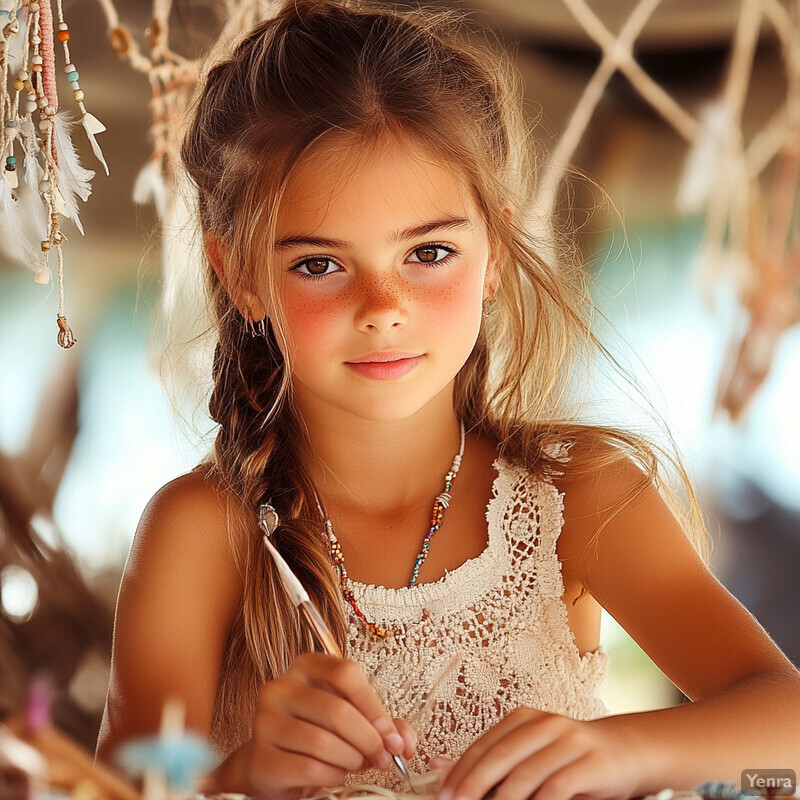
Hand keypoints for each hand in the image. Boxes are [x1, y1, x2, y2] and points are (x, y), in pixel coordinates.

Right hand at [224, 653, 416, 799]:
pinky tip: (335, 774)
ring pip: (323, 742)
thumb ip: (381, 724)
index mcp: (305, 666)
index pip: (345, 673)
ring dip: (352, 760)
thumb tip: (405, 740)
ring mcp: (265, 722)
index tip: (391, 734)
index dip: (374, 706)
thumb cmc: (315, 734)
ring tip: (357, 764)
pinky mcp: (261, 757)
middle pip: (337, 710)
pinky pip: (309, 768)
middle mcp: (280, 687)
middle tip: (383, 758)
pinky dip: (333, 775)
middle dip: (369, 740)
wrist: (272, 765)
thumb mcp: (350, 720)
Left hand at [432, 708, 641, 799]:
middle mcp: (545, 724)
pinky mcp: (591, 763)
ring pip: (527, 774)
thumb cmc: (571, 757)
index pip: (484, 744)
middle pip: (501, 756)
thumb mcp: (529, 753)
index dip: (462, 770)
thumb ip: (490, 760)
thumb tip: (439, 766)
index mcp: (524, 718)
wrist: (626, 751)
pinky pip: (557, 787)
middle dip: (475, 784)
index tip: (444, 794)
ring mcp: (569, 741)